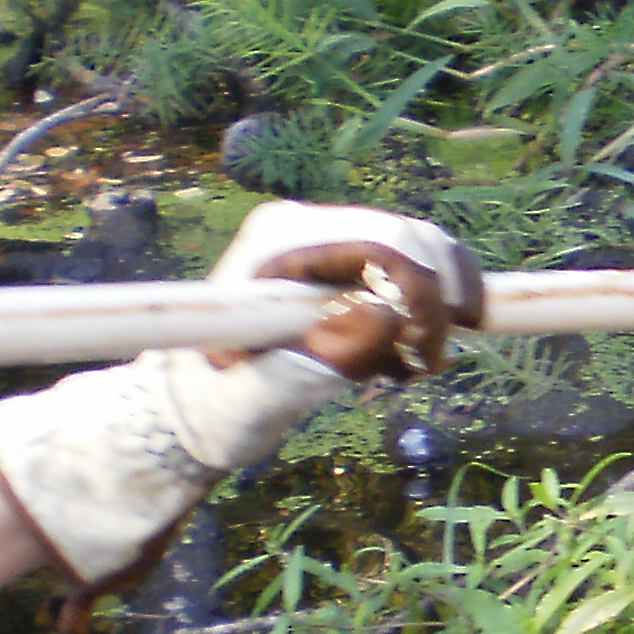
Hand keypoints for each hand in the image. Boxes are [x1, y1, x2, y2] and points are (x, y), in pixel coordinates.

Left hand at [0, 202, 477, 591]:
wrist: (195, 408)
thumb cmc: (216, 406)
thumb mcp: (261, 395)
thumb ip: (320, 358)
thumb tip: (387, 317)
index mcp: (279, 241)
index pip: (383, 240)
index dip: (422, 292)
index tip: (424, 353)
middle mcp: (306, 225)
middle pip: (412, 237)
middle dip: (438, 301)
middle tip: (425, 365)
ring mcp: (328, 241)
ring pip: (423, 251)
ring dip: (438, 308)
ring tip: (411, 367)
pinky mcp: (345, 265)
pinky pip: (415, 270)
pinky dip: (429, 311)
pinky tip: (404, 356)